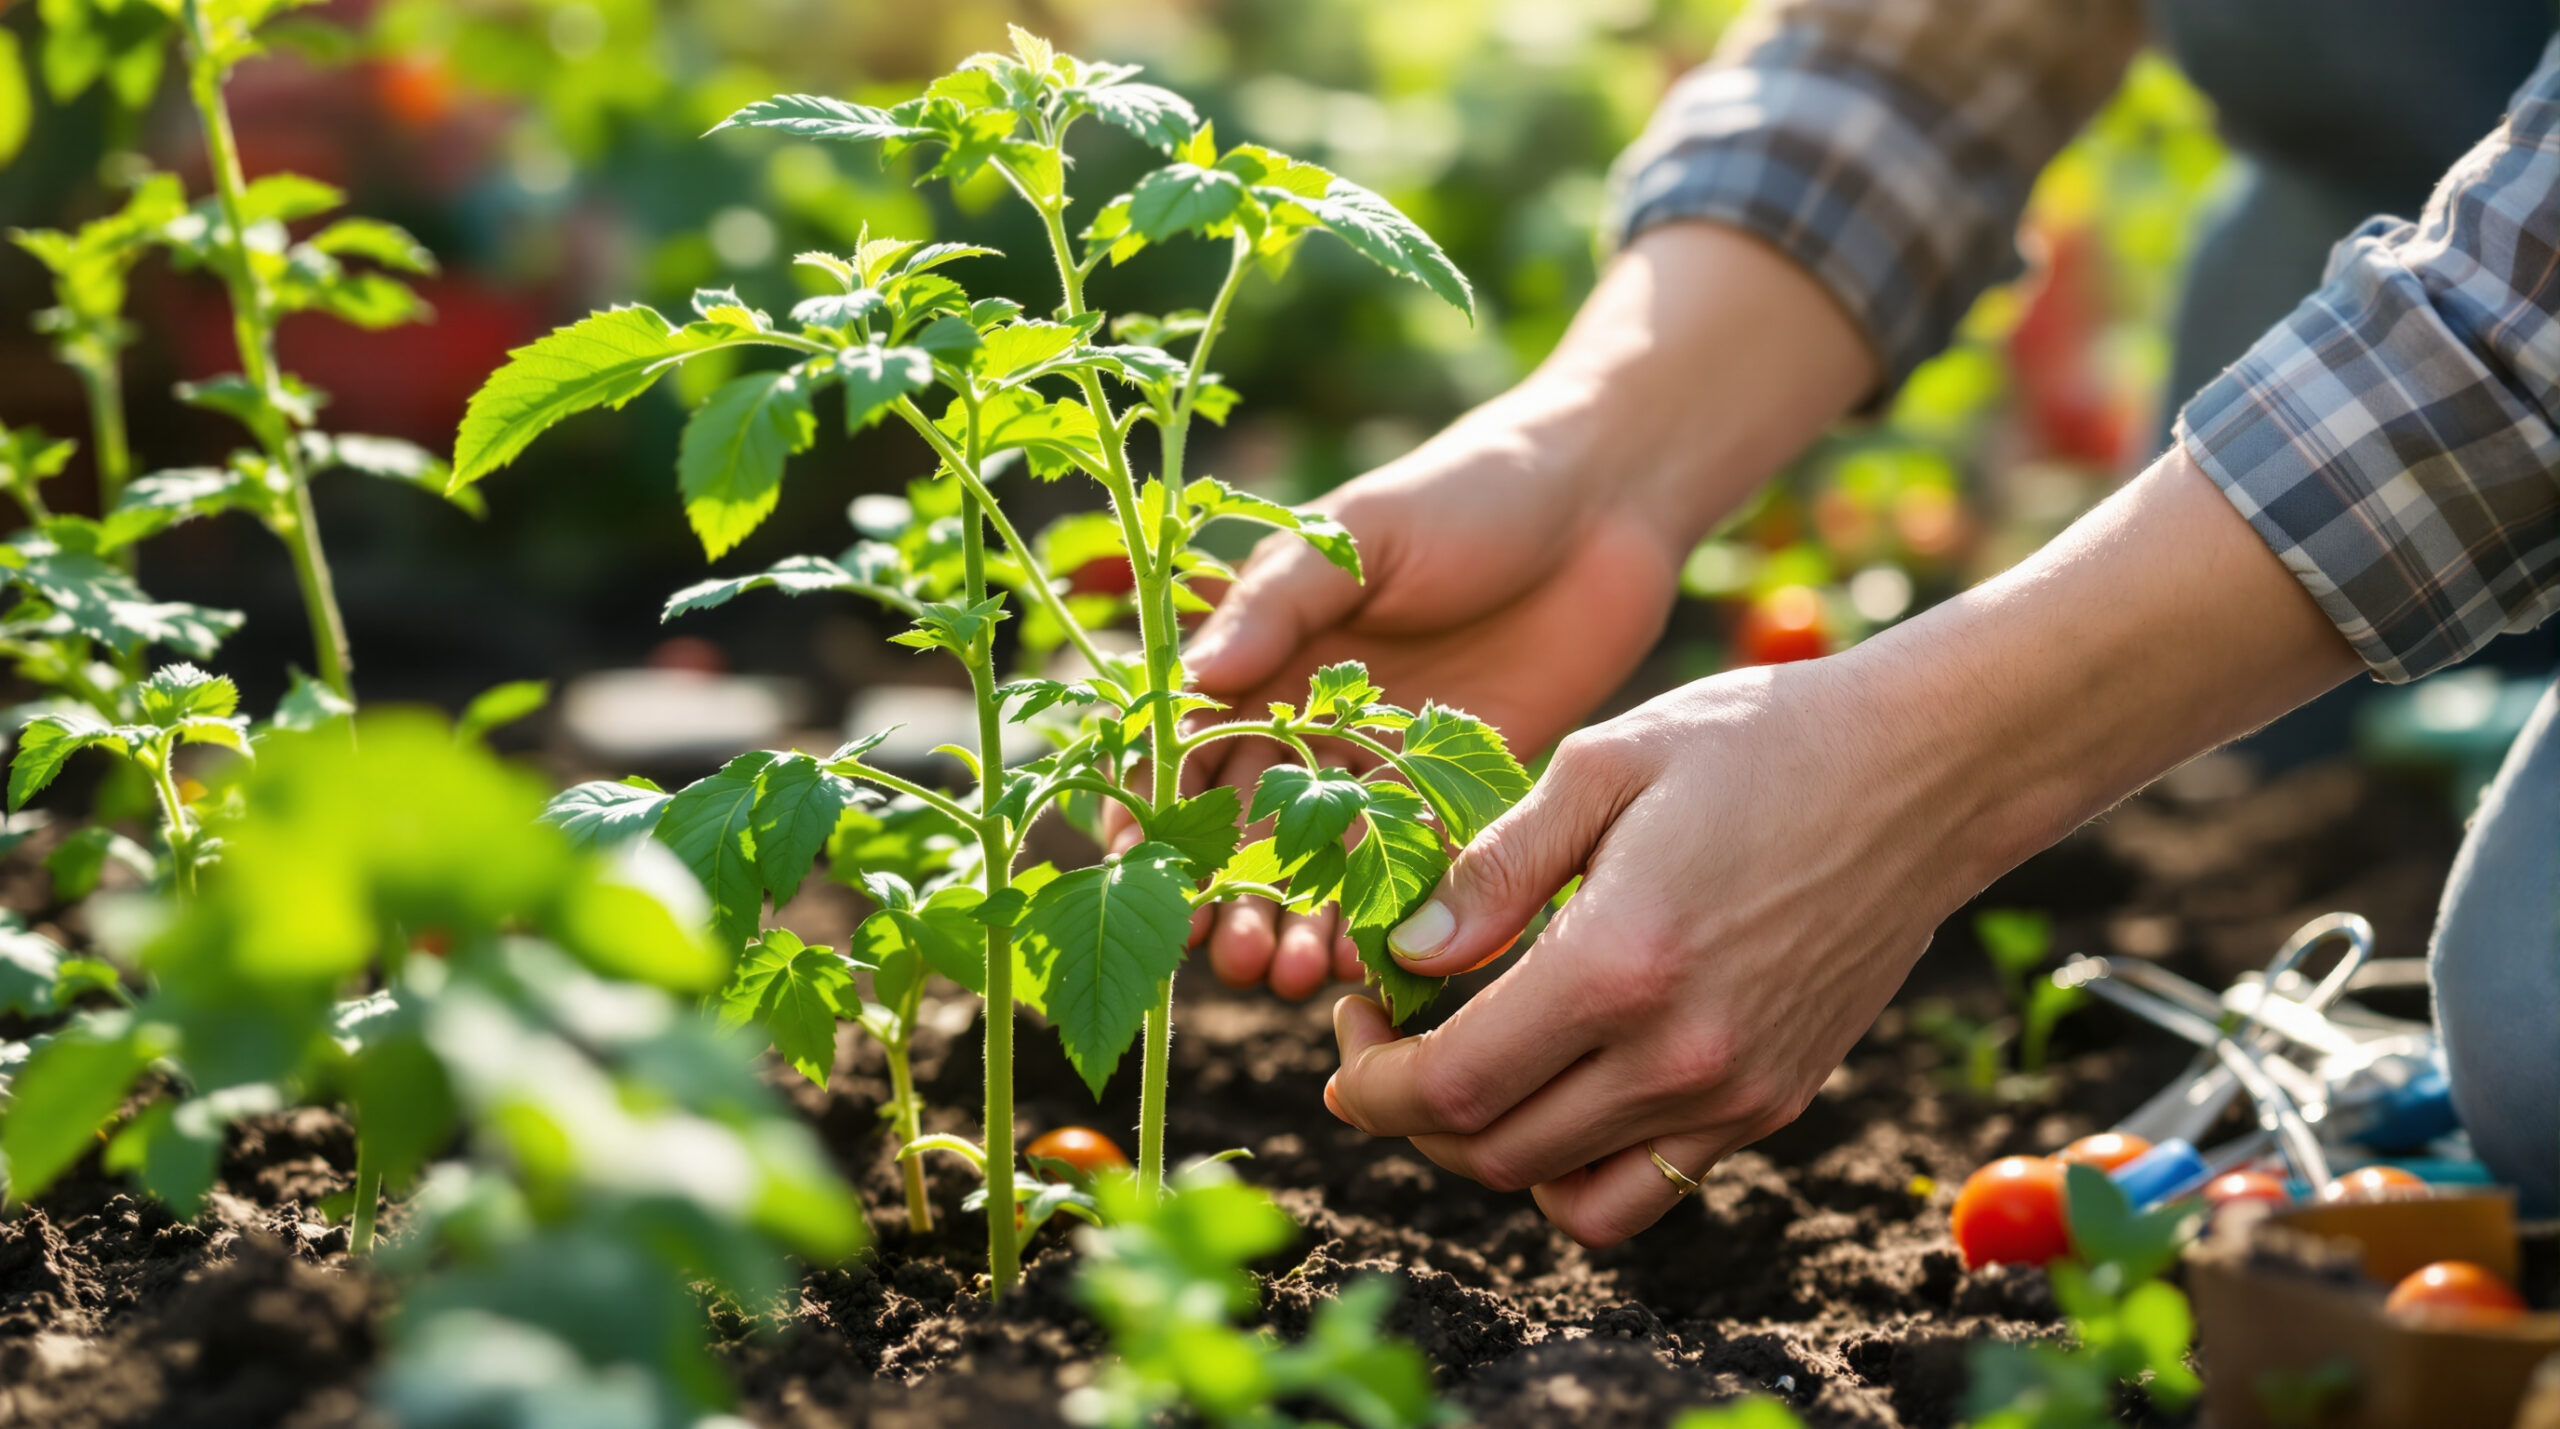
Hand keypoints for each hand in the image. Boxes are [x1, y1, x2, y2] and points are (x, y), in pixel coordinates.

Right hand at [1165, 414, 1689, 999]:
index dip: (1160, 808)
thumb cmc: (1467, 489)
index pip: (1189, 744)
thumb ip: (1275, 602)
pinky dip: (1384, 917)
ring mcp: (1384, 761)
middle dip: (1230, 895)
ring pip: (1322, 861)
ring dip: (1297, 922)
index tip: (1146, 870)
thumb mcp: (1355, 532)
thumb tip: (1194, 678)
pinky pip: (1410, 868)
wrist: (1605, 500)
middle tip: (1231, 953)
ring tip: (1290, 975)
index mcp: (1265, 651)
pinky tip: (1367, 961)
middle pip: (1248, 824)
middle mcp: (1311, 716)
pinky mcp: (1460, 790)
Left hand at [1324, 658, 1961, 1245]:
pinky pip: (1644, 1189)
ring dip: (1484, 1147)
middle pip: (1491, 1152)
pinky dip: (1574, 1171)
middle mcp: (1678, 1056)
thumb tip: (1407, 955)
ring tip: (1463, 1065)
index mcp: (1618, 966)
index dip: (1372, 1080)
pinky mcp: (1773, 1105)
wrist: (1921, 773)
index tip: (1347, 1026)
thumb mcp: (1601, 765)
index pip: (1451, 1088)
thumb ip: (1494, 870)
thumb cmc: (1753, 743)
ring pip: (1561, 1188)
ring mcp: (1733, 1096)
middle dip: (1408, 1110)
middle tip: (1386, 1032)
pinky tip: (1555, 1090)